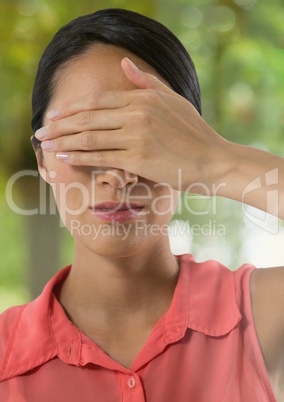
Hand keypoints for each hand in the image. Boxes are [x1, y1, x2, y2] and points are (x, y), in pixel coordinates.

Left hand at [35, 58, 227, 191]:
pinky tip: (65, 157)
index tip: (55, 116)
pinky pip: (101, 157)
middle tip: (41, 133)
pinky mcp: (138, 159)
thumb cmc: (194, 131)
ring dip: (63, 142)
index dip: (72, 109)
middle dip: (60, 126)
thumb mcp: (172, 99)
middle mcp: (136, 114)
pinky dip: (80, 157)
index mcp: (142, 98)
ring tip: (47, 146)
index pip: (97, 101)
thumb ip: (146, 82)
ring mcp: (136, 137)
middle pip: (88, 118)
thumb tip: (124, 63)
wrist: (213, 159)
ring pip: (90, 138)